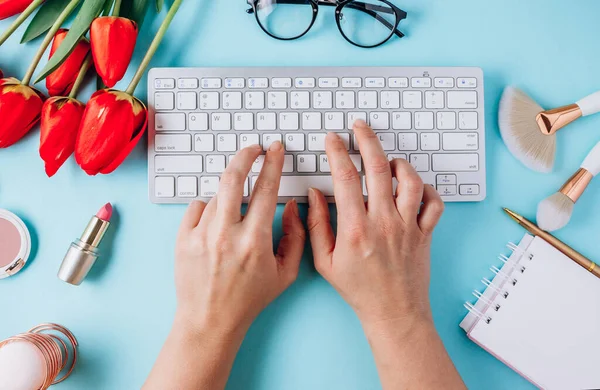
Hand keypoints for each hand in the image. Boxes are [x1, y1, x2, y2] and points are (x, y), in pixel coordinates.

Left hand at [174, 142, 305, 337]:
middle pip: (234, 178)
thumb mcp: (286, 274)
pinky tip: (215, 225)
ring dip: (229, 195)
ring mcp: (201, 235)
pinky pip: (196, 207)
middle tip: (253, 149)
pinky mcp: (182, 239)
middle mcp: (226, 235)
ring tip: (234, 214)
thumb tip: (293, 206)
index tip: (276, 148)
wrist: (209, 321)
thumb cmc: (249, 299)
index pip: (267, 189)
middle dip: (246, 155)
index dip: (274, 163)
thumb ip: (297, 237)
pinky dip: (208, 208)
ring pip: (217, 195)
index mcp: (255, 241)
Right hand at [307, 120, 444, 330]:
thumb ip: (316, 225)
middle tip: (360, 127)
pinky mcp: (424, 233)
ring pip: (410, 181)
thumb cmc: (358, 290)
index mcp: (355, 228)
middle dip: (367, 140)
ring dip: (398, 163)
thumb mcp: (324, 261)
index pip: (345, 177)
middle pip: (378, 168)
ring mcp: (407, 226)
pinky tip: (414, 187)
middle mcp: (383, 222)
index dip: (337, 152)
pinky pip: (434, 203)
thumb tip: (314, 194)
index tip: (332, 139)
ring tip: (388, 159)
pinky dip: (427, 189)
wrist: (393, 313)